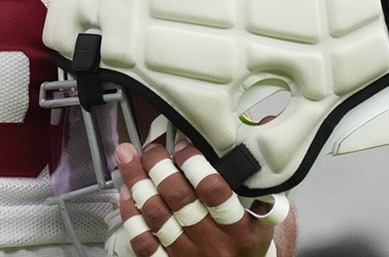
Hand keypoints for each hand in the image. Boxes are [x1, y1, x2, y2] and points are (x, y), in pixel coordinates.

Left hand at [113, 138, 286, 256]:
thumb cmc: (246, 248)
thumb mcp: (261, 223)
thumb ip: (253, 189)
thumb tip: (245, 144)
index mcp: (241, 231)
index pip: (214, 191)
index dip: (193, 163)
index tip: (182, 146)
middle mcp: (214, 244)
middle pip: (179, 198)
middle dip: (159, 166)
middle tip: (152, 149)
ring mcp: (189, 256)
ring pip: (156, 215)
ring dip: (138, 182)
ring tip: (128, 159)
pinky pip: (144, 241)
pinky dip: (131, 214)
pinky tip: (127, 193)